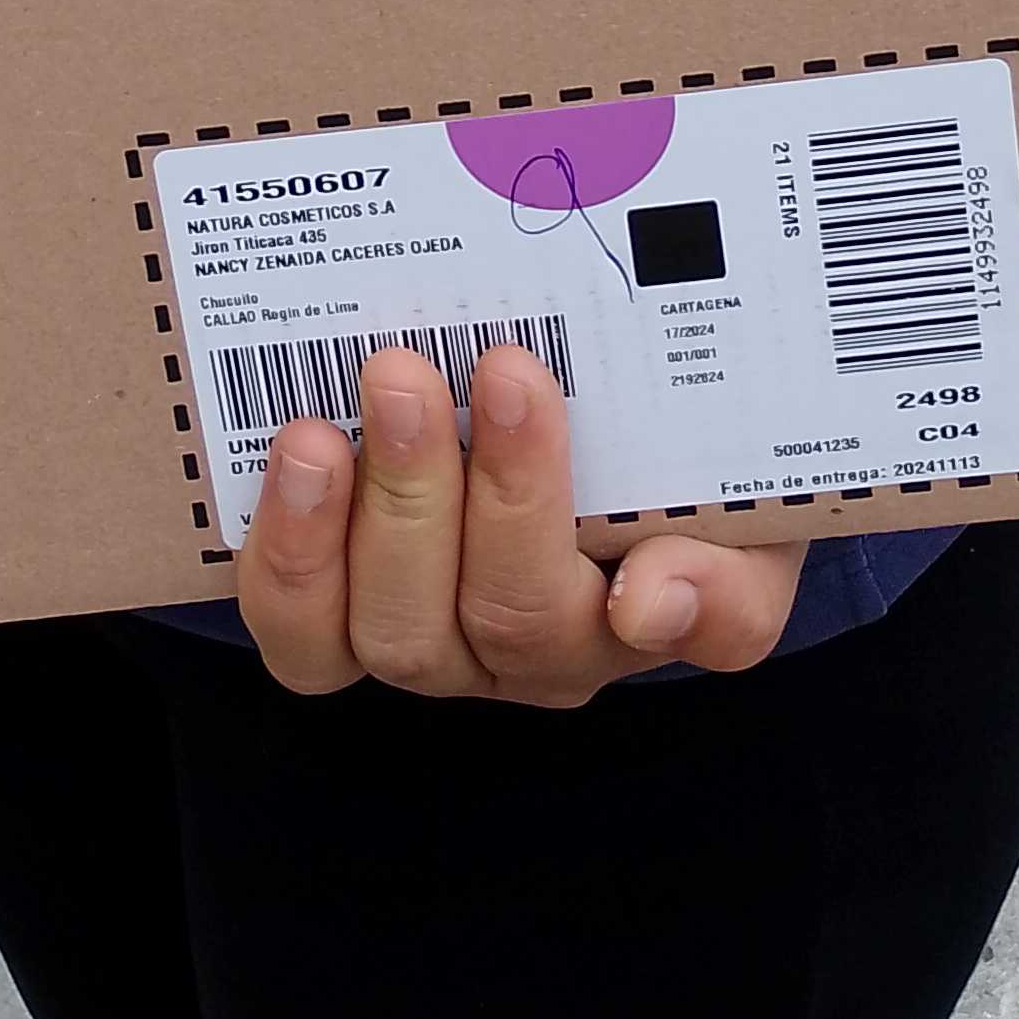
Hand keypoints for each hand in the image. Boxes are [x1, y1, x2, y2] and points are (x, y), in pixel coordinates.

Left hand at [237, 344, 805, 706]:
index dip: (676, 597)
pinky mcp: (336, 615)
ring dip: (372, 519)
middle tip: (468, 371)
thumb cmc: (645, 434)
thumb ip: (726, 558)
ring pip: (395, 632)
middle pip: (511, 617)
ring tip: (358, 408)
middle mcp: (538, 647)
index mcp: (654, 606)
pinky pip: (302, 627)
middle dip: (493, 496)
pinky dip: (289, 549)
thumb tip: (654, 600)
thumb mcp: (728, 476)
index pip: (687, 624)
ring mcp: (432, 638)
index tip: (647, 567)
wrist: (561, 401)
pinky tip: (297, 451)